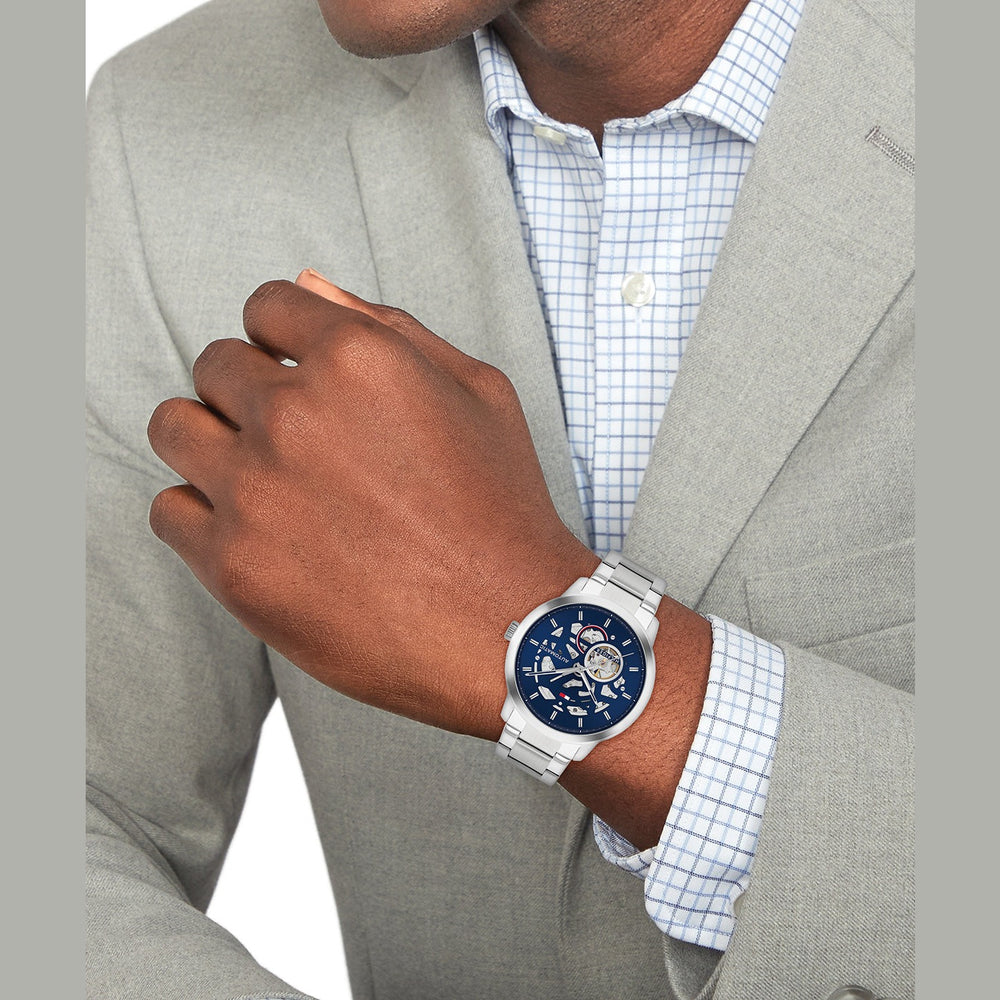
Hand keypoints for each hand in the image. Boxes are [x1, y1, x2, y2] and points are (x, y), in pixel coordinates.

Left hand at [147, 271, 595, 738]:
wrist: (509, 628)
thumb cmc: (502, 510)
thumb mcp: (478, 392)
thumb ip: (389, 326)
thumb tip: (309, 284)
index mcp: (357, 360)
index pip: (265, 306)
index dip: (282, 337)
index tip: (294, 369)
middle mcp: (294, 415)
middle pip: (215, 366)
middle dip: (249, 389)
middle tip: (294, 437)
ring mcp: (256, 491)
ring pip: (175, 428)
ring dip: (210, 440)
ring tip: (259, 475)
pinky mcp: (234, 565)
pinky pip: (169, 511)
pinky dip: (200, 513)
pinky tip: (253, 529)